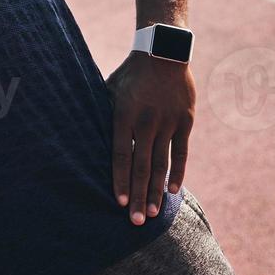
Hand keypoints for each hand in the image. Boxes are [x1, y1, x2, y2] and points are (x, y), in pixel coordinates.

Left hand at [106, 50, 194, 224]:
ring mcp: (168, 122)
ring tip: (155, 213)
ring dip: (158, 191)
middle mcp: (147, 121)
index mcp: (124, 114)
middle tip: (137, 221)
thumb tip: (89, 141)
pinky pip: (181, 153)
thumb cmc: (129, 75)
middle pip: (142, 166)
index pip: (121, 155)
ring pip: (162, 163)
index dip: (120, 180)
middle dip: (139, 196)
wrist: (163, 53)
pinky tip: (173, 192)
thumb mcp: (110, 91)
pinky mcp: (185, 121)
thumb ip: (105, 117)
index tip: (119, 202)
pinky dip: (177, 173)